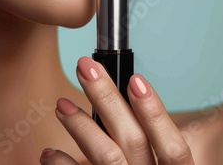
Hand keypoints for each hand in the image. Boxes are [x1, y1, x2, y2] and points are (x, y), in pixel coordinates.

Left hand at [39, 57, 194, 164]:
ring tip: (61, 105)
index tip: (135, 79)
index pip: (174, 148)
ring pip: (107, 160)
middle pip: (133, 143)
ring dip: (82, 128)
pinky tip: (48, 153)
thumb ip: (157, 153)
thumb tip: (135, 107)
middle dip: (108, 100)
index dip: (155, 113)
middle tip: (85, 68)